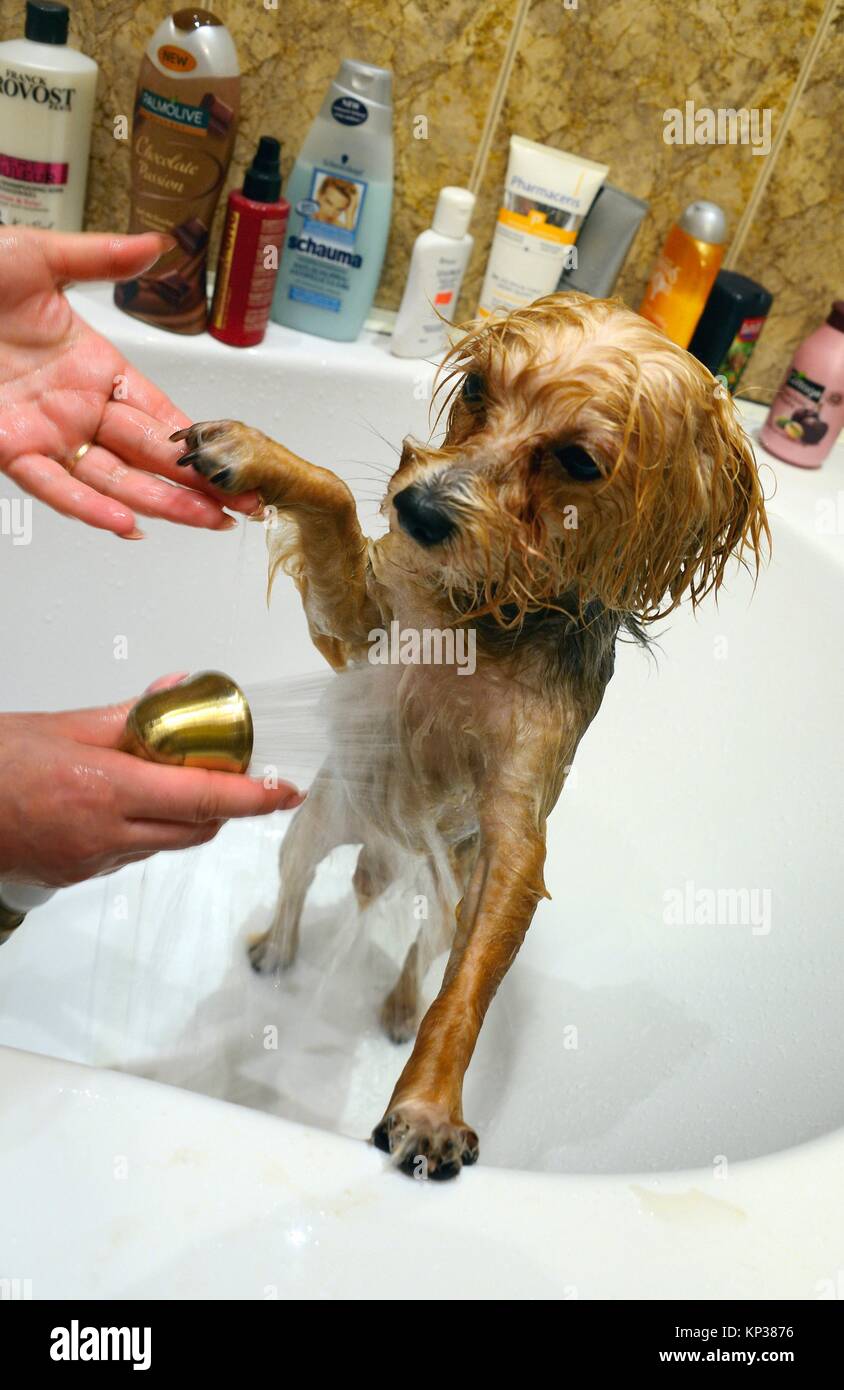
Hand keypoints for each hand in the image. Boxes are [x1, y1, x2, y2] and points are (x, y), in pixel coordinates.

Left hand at [0, 228, 260, 537]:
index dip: (201, 440)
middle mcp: (77, 408)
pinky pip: (54, 486)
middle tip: (245, 505)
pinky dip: (90, 506)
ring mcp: (45, 433)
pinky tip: (128, 521)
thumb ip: (100, 257)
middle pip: (150, 456)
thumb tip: (156, 245)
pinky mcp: (8, 448)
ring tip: (208, 521)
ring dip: (162, 503)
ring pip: (114, 479)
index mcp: (95, 367)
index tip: (237, 461)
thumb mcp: (38, 257)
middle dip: (200, 484)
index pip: (160, 414)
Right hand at [0, 681, 301, 887]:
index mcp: (105, 789)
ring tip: (179, 780)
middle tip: (237, 774)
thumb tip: (177, 692)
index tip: (287, 790)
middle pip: (197, 828)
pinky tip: (134, 802)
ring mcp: (93, 861)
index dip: (254, 798)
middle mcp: (105, 833)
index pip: (202, 798)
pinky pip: (136, 854)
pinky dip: (152, 830)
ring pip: (169, 844)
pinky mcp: (80, 876)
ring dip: (190, 817)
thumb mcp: (63, 725)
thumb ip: (129, 716)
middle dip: (227, 804)